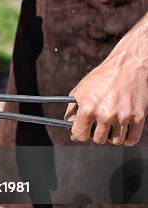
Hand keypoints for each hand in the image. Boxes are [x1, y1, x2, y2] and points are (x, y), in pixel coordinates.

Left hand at [65, 16, 147, 145]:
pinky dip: (127, 138)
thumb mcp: (80, 90)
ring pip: (115, 141)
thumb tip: (69, 128)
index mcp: (88, 108)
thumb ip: (71, 110)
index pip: (80, 135)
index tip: (83, 131)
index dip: (80, 134)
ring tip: (111, 124)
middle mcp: (105, 114)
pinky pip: (131, 140)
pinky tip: (123, 129)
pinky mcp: (138, 117)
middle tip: (99, 124)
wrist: (128, 65)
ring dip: (112, 136)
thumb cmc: (103, 77)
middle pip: (98, 140)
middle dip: (97, 133)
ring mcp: (123, 117)